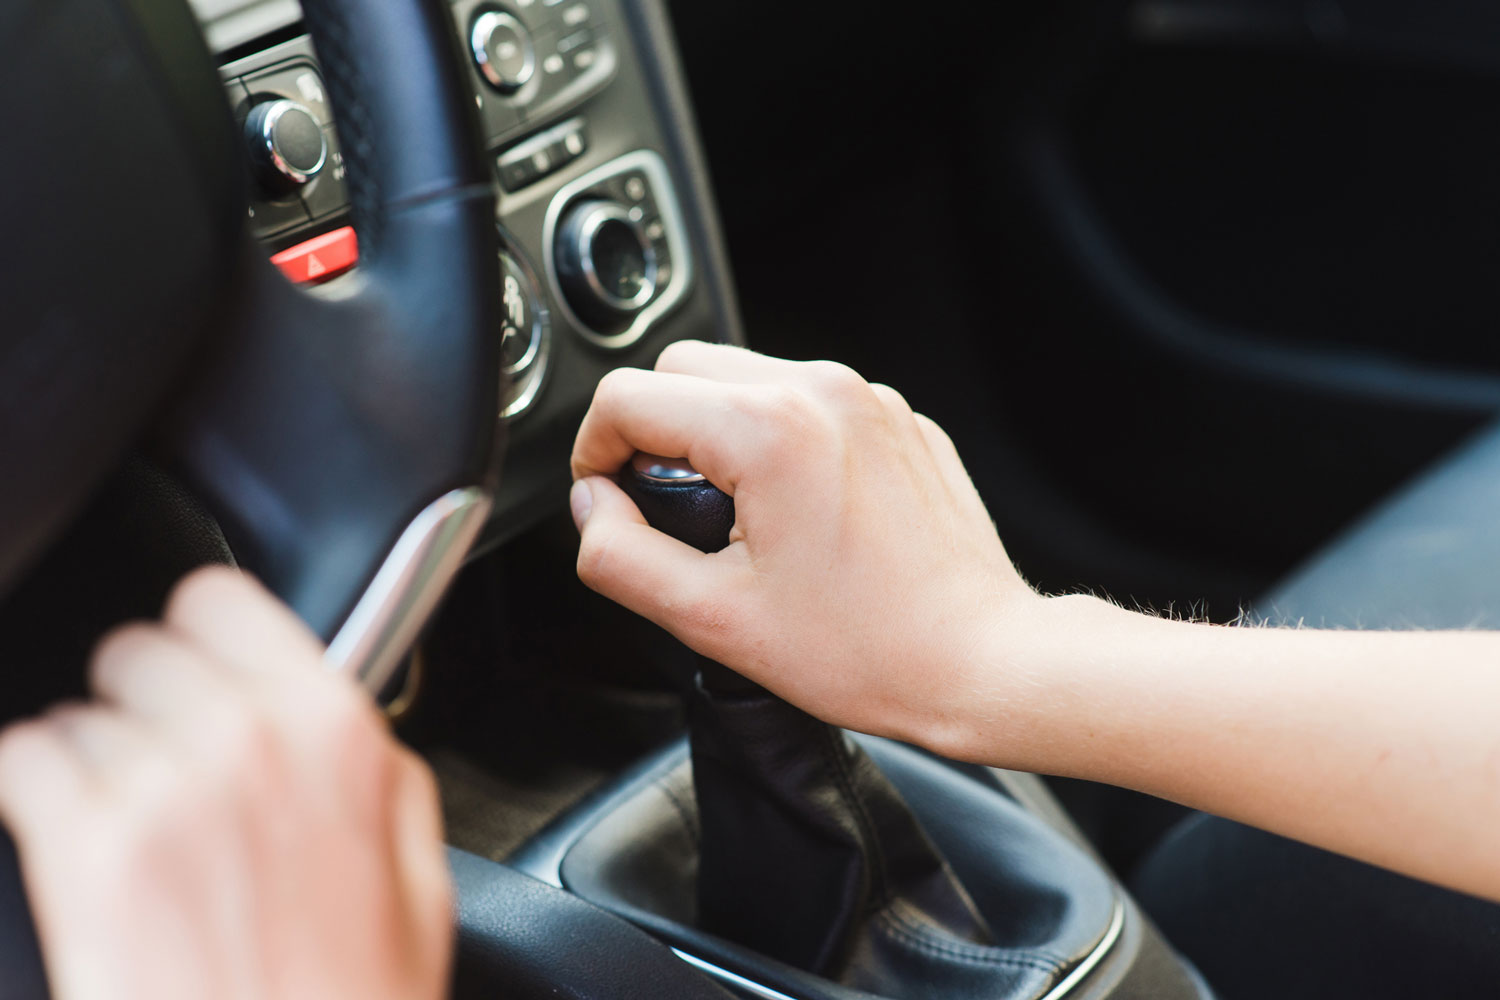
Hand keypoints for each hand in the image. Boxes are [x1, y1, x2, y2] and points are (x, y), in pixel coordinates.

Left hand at [0, 567, 451, 999]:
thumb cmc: (347, 999)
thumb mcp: (418, 877)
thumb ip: (380, 776)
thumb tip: (339, 724)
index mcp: (334, 732)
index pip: (223, 600)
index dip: (204, 633)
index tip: (198, 661)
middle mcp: (245, 740)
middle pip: (141, 650)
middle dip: (147, 702)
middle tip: (164, 765)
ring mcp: (161, 789)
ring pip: (80, 712)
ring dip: (95, 760)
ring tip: (126, 828)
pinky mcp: (85, 851)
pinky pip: (23, 761)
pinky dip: (32, 790)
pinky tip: (68, 837)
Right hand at [570, 342, 1037, 748]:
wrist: (980, 659)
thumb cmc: (869, 648)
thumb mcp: (713, 619)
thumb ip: (622, 557)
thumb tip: (591, 510)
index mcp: (768, 428)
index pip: (628, 397)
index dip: (594, 453)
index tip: (610, 503)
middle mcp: (821, 390)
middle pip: (682, 367)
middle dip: (654, 431)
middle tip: (670, 512)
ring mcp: (868, 398)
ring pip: (745, 376)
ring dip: (716, 431)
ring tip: (737, 518)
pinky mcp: (898, 418)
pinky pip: (807, 400)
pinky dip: (779, 438)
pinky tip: (797, 514)